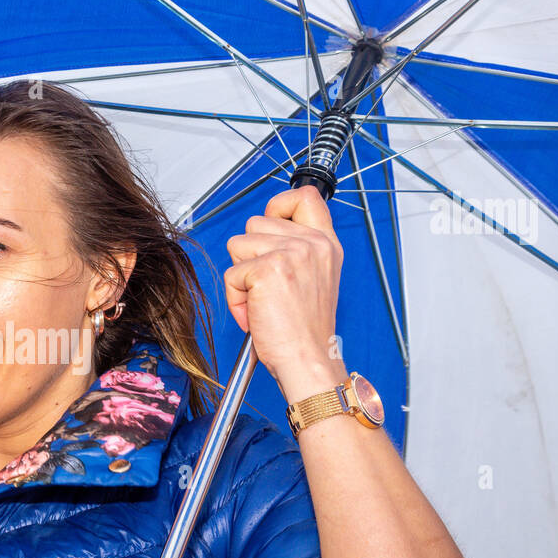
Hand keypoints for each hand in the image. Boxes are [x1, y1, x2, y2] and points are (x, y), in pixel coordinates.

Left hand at [224, 185, 343, 385]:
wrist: (307, 360)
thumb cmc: (304, 330)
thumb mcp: (314, 279)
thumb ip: (296, 249)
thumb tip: (262, 231)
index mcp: (326, 244)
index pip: (304, 196)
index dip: (279, 205)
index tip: (272, 226)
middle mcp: (312, 244)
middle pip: (256, 223)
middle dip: (251, 255)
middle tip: (269, 289)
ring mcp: (290, 253)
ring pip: (238, 244)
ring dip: (241, 277)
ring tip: (263, 302)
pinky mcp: (266, 270)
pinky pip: (231, 273)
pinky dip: (235, 297)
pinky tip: (256, 313)